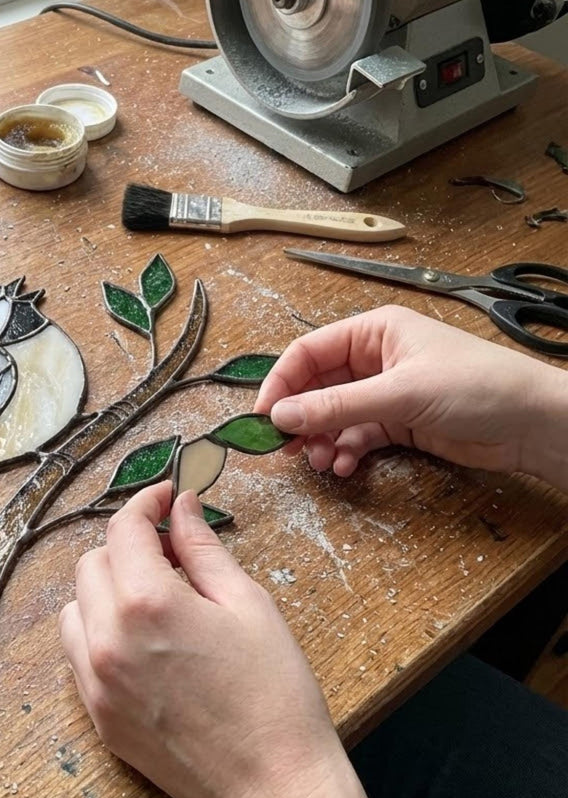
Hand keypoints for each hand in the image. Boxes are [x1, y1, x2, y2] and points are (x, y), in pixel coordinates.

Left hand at [60, 483, 421, 797]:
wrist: (272, 789)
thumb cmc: (274, 693)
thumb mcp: (248, 604)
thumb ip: (203, 548)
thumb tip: (180, 506)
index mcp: (147, 602)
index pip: (123, 529)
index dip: (145, 502)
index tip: (166, 497)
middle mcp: (108, 638)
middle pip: (92, 563)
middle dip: (127, 546)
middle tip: (171, 552)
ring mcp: (96, 681)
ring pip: (76, 607)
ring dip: (106, 588)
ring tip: (153, 598)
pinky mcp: (97, 716)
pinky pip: (78, 653)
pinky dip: (98, 631)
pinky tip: (141, 640)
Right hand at [255, 305, 567, 487]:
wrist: (535, 424)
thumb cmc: (479, 387)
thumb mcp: (400, 394)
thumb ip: (337, 406)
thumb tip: (281, 415)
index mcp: (374, 331)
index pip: (308, 352)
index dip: (281, 383)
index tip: (263, 415)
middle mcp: (375, 358)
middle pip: (316, 386)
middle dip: (299, 417)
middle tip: (284, 447)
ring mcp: (386, 391)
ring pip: (334, 415)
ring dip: (321, 439)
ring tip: (319, 461)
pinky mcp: (398, 422)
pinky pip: (356, 435)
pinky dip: (346, 451)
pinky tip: (345, 466)